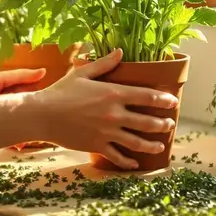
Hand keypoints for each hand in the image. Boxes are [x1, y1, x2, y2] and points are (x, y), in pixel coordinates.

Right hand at [32, 49, 177, 168]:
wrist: (41, 115)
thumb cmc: (61, 91)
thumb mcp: (83, 73)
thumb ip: (104, 63)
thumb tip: (120, 51)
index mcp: (114, 94)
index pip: (147, 97)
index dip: (164, 100)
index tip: (173, 103)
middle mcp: (115, 114)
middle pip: (147, 122)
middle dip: (162, 124)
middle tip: (170, 125)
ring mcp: (107, 132)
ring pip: (137, 142)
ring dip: (152, 145)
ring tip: (160, 146)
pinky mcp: (97, 146)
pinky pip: (117, 156)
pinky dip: (128, 162)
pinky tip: (135, 163)